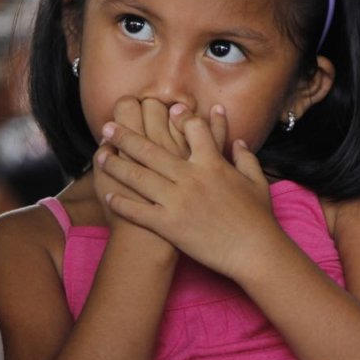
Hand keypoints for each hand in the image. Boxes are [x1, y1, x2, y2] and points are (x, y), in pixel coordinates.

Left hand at [97, 104, 282, 281]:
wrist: (255, 251)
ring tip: (100, 156)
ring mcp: (178, 200)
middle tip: (108, 127)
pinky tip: (108, 197)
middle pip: (151, 150)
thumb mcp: (256, 182)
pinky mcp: (170, 225)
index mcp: (212, 163)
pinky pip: (139, 211)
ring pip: (139, 177)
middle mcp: (191, 176)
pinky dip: (122, 203)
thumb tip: (239, 141)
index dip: (178, 116)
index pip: (192, 129)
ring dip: (116, 165)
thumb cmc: (258, 218)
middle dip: (126, 137)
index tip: (164, 109)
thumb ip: (246, 158)